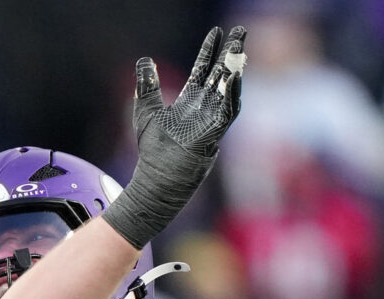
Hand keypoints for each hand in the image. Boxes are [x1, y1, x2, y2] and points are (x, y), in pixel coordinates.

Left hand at [102, 25, 246, 249]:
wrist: (156, 182)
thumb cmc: (152, 152)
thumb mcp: (146, 111)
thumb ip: (147, 86)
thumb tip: (144, 60)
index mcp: (190, 103)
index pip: (203, 71)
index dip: (210, 51)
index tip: (216, 32)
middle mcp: (204, 109)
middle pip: (221, 76)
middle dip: (231, 53)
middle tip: (240, 31)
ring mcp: (211, 122)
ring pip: (228, 91)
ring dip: (234, 70)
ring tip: (238, 50)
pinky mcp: (214, 136)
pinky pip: (227, 113)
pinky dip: (231, 95)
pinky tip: (233, 78)